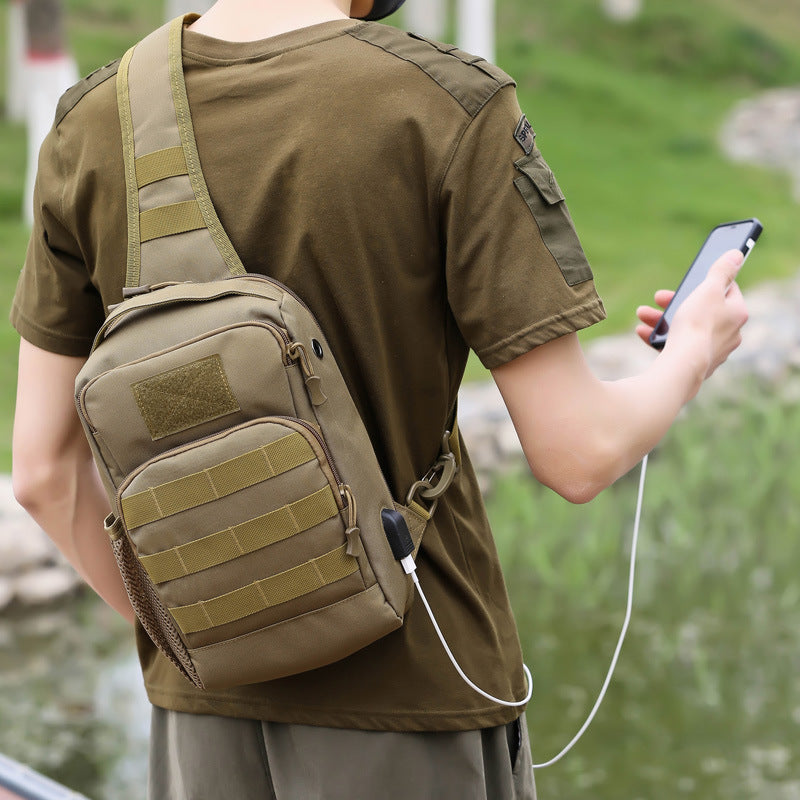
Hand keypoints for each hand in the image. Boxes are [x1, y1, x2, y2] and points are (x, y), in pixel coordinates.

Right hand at [637, 249, 747, 379]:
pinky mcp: (698, 365)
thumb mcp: (708, 289)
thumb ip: (721, 270)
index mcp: (737, 314)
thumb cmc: (696, 325)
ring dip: (662, 319)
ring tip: (643, 314)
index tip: (690, 281)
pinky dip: (662, 338)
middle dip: (675, 302)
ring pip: (687, 328)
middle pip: (702, 310)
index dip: (706, 282)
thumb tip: (737, 254)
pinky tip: (644, 333)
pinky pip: (678, 346)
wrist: (684, 365)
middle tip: (658, 297)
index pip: (727, 290)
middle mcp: (730, 333)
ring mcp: (713, 351)